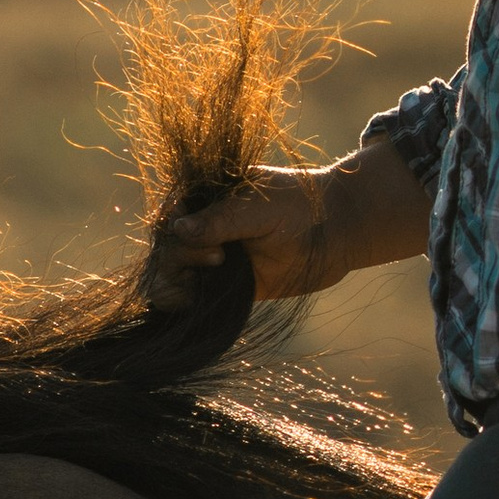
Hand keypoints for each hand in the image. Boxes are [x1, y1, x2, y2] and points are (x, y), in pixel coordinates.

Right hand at [146, 140, 430, 309]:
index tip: (203, 237)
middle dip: (179, 257)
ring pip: (168, 274)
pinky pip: (186, 297)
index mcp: (203, 196)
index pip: (168, 216)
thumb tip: (177, 229)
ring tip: (215, 271)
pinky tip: (194, 300)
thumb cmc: (298, 207)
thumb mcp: (258, 208)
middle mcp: (200, 226)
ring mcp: (208, 256)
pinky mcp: (221, 284)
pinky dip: (181, 301)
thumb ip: (220, 220)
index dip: (174, 230)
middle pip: (164, 248)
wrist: (334, 230)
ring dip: (175, 280)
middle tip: (219, 257)